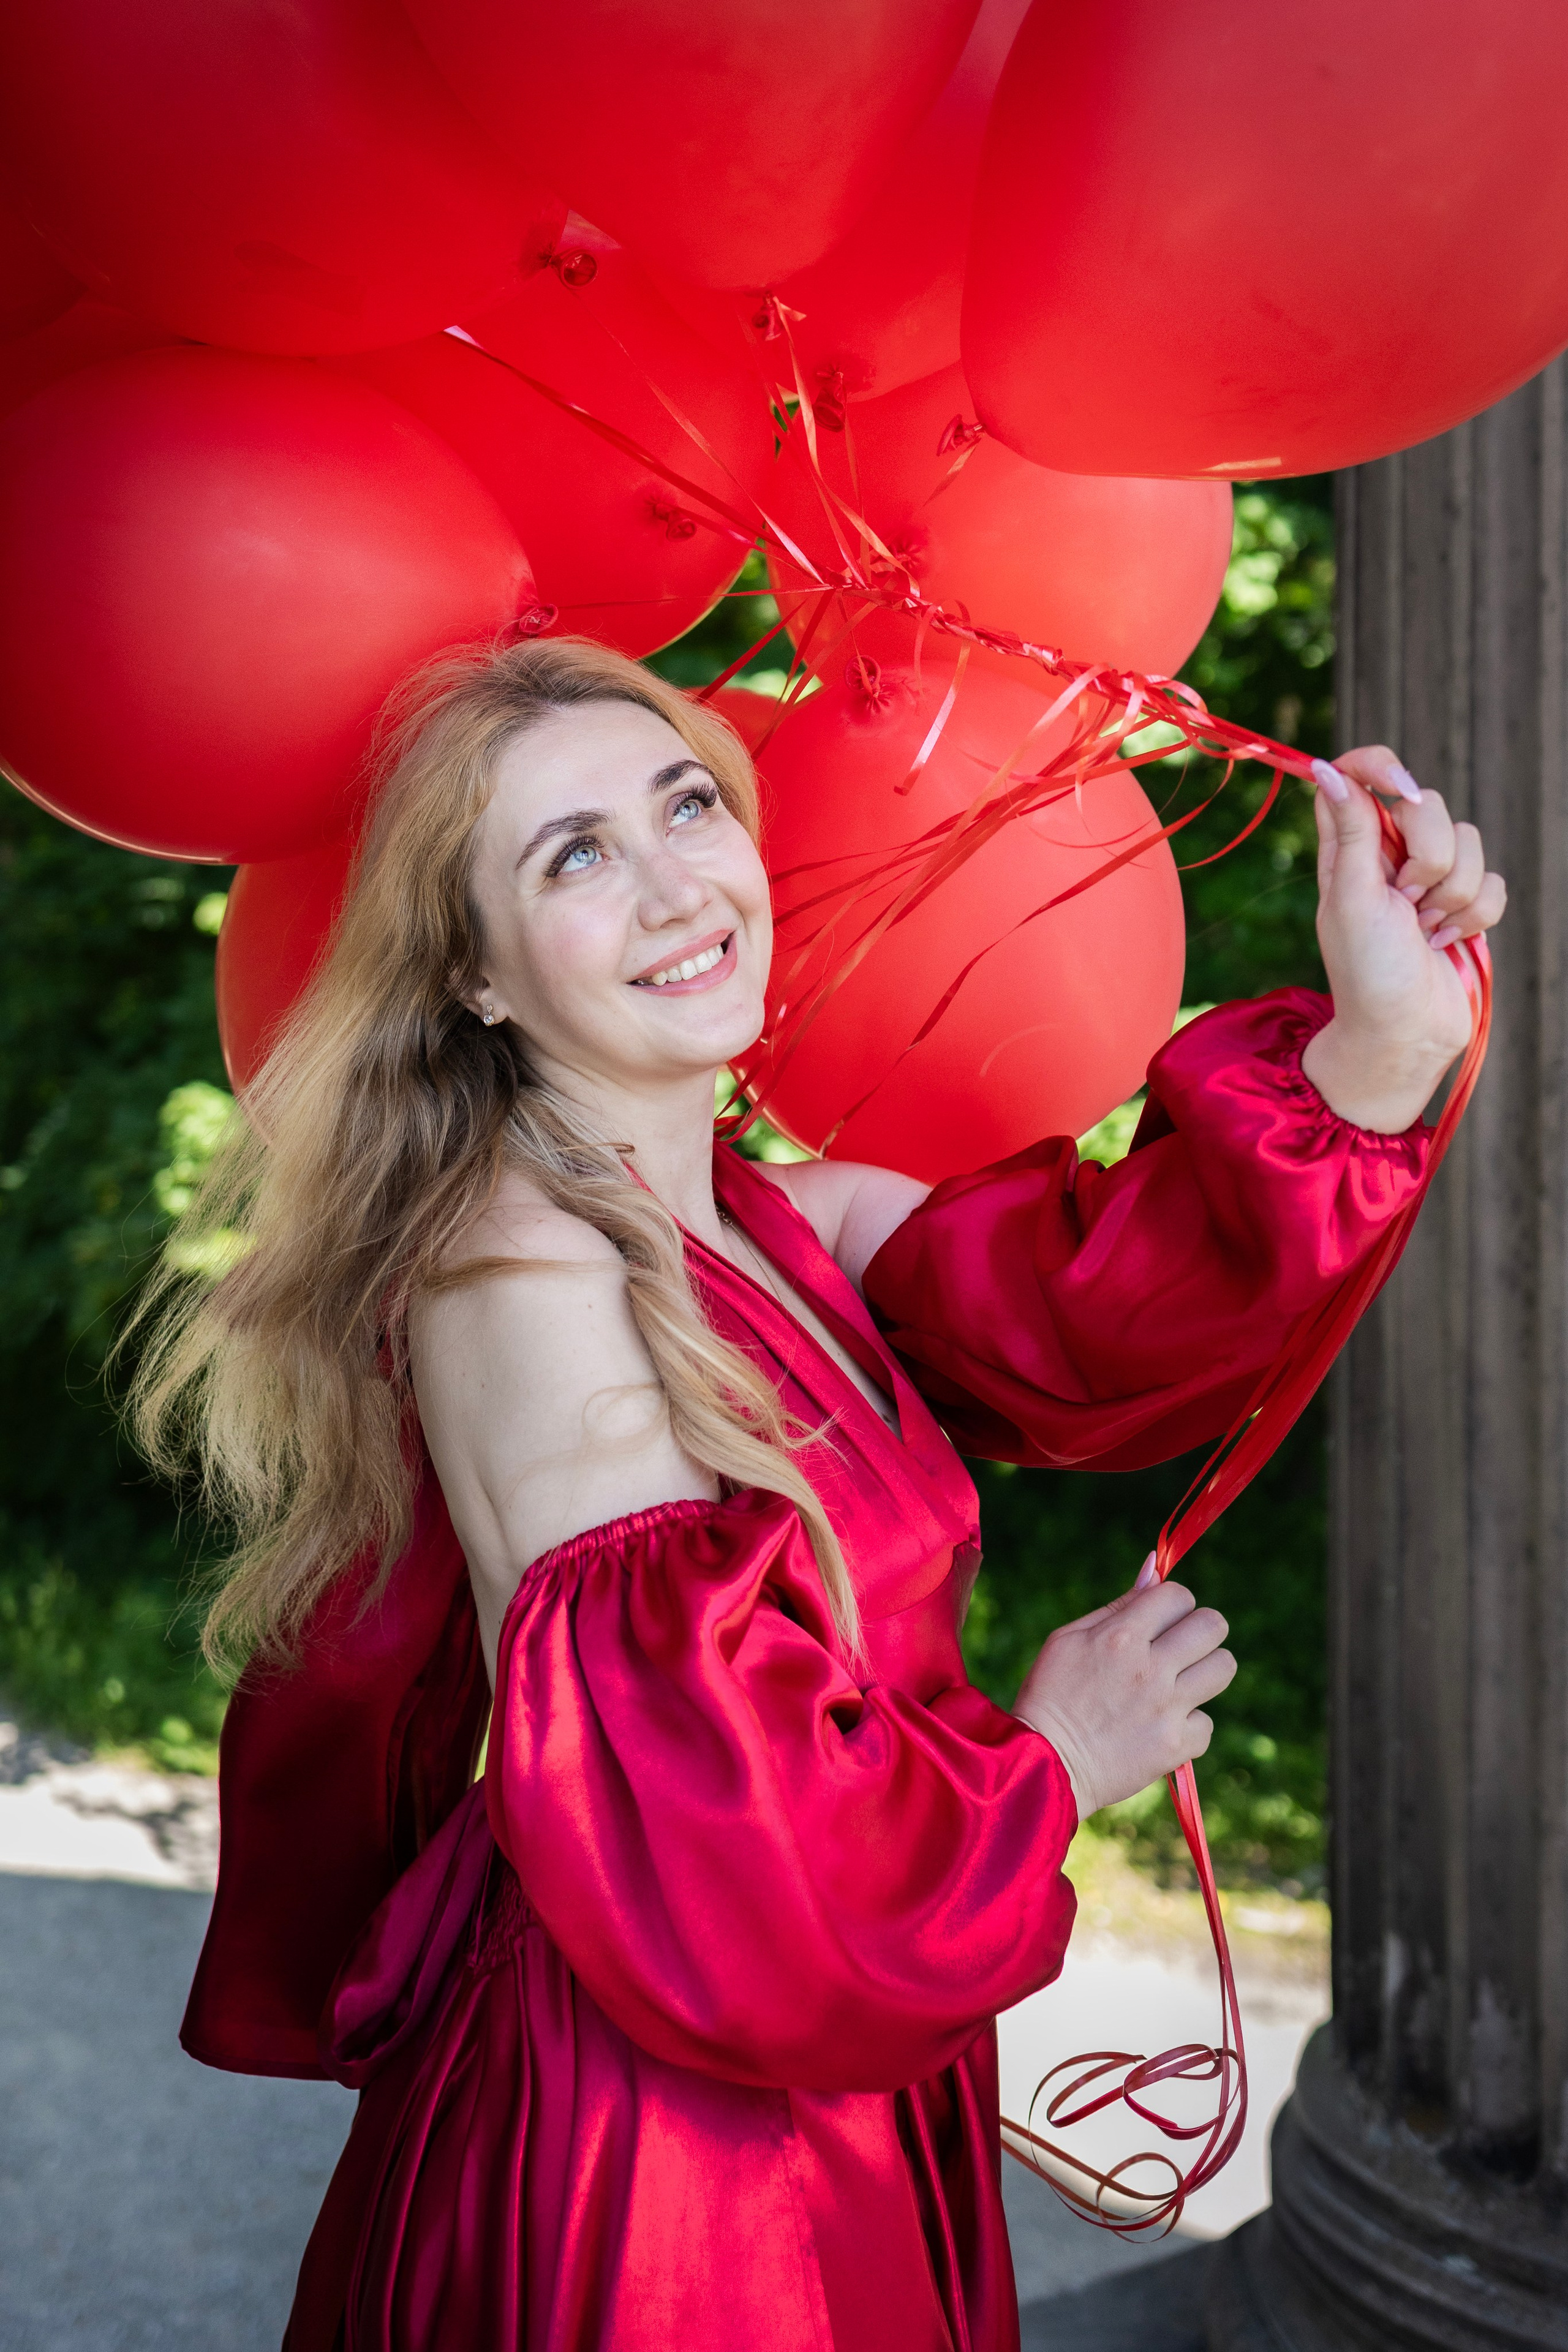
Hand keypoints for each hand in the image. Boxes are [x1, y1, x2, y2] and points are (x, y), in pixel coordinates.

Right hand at [1012, 1560, 1235, 1820]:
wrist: (1044, 1766)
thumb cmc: (1050, 1695)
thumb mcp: (1068, 1639)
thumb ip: (1119, 1604)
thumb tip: (1155, 1567)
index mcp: (1120, 1636)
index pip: (1178, 1595)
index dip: (1172, 1604)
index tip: (1160, 1622)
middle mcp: (1150, 1668)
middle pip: (1213, 1624)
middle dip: (1199, 1630)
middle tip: (1178, 1649)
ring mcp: (1167, 1709)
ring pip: (1224, 1667)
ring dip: (1204, 1671)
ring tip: (1179, 1684)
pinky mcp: (1176, 1746)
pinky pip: (1207, 1723)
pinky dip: (1188, 1726)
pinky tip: (1161, 1727)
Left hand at [1301, 746, 1505, 1131]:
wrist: (1405, 1033)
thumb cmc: (1367, 973)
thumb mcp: (1351, 899)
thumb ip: (1351, 833)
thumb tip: (1327, 768)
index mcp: (1349, 847)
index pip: (1359, 775)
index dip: (1379, 767)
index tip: (1398, 791)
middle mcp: (1389, 856)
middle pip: (1427, 804)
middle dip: (1428, 857)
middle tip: (1404, 903)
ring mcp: (1430, 880)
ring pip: (1469, 842)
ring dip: (1451, 895)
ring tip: (1423, 931)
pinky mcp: (1464, 905)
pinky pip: (1494, 882)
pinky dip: (1475, 916)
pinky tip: (1446, 943)